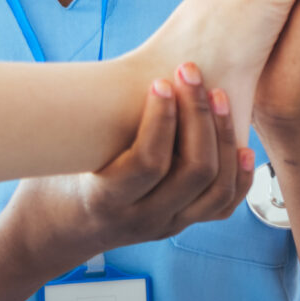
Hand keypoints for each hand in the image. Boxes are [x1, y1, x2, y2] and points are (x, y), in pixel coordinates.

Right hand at [8, 65, 244, 268]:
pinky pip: (223, 206)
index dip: (161, 119)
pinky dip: (239, 176)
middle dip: (198, 115)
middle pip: (193, 170)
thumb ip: (93, 127)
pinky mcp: (181, 225)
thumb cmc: (54, 183)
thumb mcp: (63, 157)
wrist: (56, 232)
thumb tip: (126, 68)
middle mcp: (144, 219)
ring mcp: (167, 225)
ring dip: (223, 137)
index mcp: (107, 201)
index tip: (160, 81)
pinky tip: (245, 146)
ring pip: (216, 188)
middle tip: (189, 73)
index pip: (149, 162)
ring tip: (218, 96)